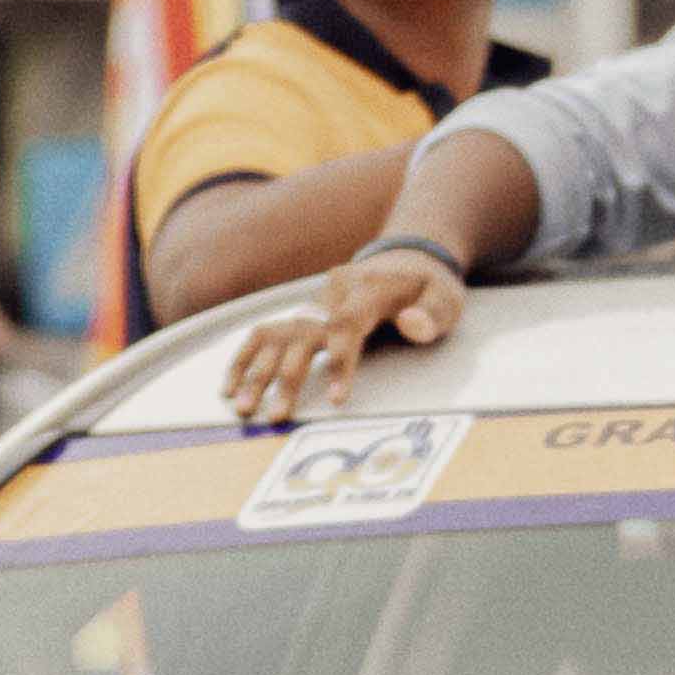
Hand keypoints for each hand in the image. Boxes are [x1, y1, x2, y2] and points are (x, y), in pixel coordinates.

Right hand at [223, 238, 468, 426]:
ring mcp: (313, 304)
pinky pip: (264, 333)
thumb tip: (410, 323)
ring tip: (242, 408)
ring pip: (277, 336)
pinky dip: (245, 357)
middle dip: (287, 377)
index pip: (348, 325)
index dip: (341, 361)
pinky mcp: (303, 313)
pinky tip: (229, 386)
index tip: (337, 399)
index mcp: (367, 290)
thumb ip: (432, 313)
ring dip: (257, 372)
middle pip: (303, 336)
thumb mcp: (445, 296)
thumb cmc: (429, 288)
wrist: (406, 258)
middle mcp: (332, 295)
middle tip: (277, 416)